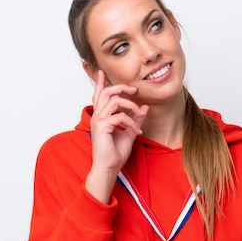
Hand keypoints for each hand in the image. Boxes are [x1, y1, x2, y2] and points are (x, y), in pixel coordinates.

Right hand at [86, 70, 148, 202]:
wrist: (109, 168)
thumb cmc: (115, 153)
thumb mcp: (129, 133)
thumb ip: (135, 119)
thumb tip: (144, 107)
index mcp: (101, 116)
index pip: (99, 95)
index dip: (100, 83)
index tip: (102, 72)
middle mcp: (97, 116)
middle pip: (107, 92)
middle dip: (121, 88)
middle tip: (134, 91)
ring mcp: (98, 120)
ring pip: (114, 101)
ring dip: (131, 106)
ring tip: (139, 115)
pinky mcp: (102, 126)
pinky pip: (120, 116)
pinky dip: (131, 121)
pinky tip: (137, 130)